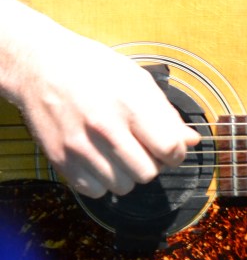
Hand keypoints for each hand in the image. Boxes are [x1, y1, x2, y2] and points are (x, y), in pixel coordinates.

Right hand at [2, 2, 200, 197]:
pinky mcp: (62, 161)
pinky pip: (96, 191)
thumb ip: (166, 113)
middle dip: (153, 163)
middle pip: (148, 173)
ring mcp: (81, 148)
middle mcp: (106, 128)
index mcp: (130, 102)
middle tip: (144, 147)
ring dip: (128, 174)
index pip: (168, 148)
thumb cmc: (94, 68)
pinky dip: (103, 181)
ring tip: (120, 150)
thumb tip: (191, 140)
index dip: (177, 152)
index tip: (172, 148)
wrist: (43, 67)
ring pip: (123, 186)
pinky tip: (100, 158)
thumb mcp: (137, 79)